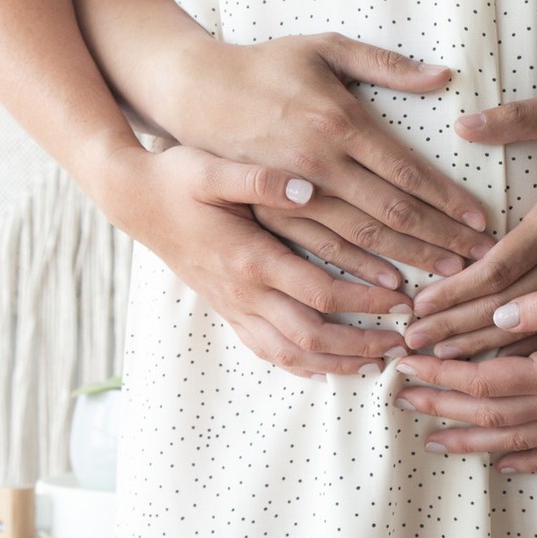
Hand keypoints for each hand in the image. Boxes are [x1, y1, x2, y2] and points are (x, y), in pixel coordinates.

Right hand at [101, 143, 413, 377]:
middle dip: (360, 346)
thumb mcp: (211, 169)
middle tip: (400, 344)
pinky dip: (299, 365)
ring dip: (335, 364)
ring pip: (289, 354)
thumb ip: (259, 180)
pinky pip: (265, 351)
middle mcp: (243, 292)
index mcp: (250, 258)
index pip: (321, 292)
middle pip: (311, 337)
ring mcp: (233, 307)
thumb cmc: (175, 181)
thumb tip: (308, 187)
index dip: (365, 301)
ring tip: (373, 365)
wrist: (134, 202)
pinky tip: (323, 368)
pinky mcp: (226, 310)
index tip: (402, 299)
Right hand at [158, 31, 493, 275]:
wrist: (195, 94)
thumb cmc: (265, 66)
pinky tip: (388, 288)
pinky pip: (321, 252)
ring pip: (361, 241)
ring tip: (447, 277)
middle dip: (441, 239)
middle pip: (392, 214)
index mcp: (338, 123)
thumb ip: (385, 63)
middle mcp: (320, 166)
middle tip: (480, 260)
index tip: (481, 221)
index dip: (448, 200)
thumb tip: (443, 75)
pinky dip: (357, 273)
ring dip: (408, 261)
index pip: (407, 173)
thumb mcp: (323, 47)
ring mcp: (294, 196)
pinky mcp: (273, 214)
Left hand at [394, 260, 536, 471]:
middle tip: (402, 403)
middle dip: (442, 407)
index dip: (441, 374)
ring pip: (517, 439)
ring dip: (471, 441)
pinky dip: (530, 461)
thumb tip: (498, 314)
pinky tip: (506, 466)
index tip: (407, 365)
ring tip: (434, 442)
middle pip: (490, 414)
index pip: (483, 380)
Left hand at [403, 90, 536, 354]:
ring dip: (485, 349)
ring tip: (442, 363)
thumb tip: (461, 124)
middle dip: (455, 329)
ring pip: (534, 330)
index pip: (496, 269)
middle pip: (506, 309)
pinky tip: (502, 365)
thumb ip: (518, 118)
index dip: (453, 292)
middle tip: (412, 343)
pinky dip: (531, 350)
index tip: (418, 306)